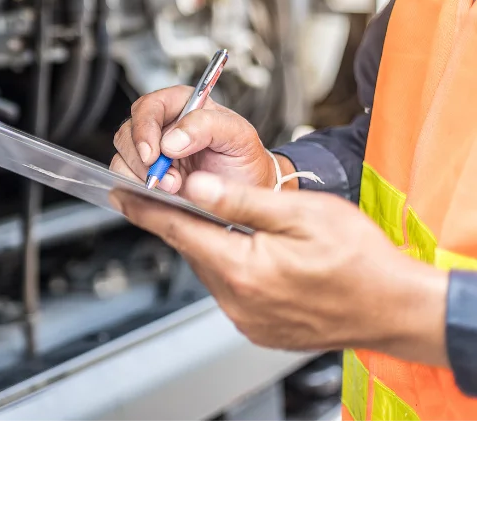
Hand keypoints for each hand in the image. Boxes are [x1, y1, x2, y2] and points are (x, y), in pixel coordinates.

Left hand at [109, 171, 448, 365]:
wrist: (398, 307)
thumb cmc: (360, 260)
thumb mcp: (300, 214)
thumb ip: (241, 201)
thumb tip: (195, 188)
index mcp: (244, 269)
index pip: (178, 232)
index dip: (145, 210)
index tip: (119, 194)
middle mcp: (239, 300)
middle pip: (194, 250)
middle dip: (186, 222)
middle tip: (187, 196)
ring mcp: (249, 319)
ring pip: (212, 270)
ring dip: (213, 246)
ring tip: (236, 224)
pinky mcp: (260, 328)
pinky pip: (232, 291)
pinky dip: (233, 268)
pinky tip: (256, 255)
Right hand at [111, 86, 279, 193]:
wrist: (249, 192)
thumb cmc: (245, 160)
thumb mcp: (239, 136)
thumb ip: (207, 126)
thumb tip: (171, 139)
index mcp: (182, 105)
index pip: (149, 107)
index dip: (145, 129)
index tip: (155, 154)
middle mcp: (162, 126)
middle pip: (128, 133)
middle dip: (144, 160)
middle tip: (169, 179)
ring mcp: (152, 153)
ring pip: (122, 157)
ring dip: (141, 177)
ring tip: (173, 187)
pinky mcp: (146, 176)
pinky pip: (124, 179)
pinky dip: (137, 189)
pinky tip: (162, 194)